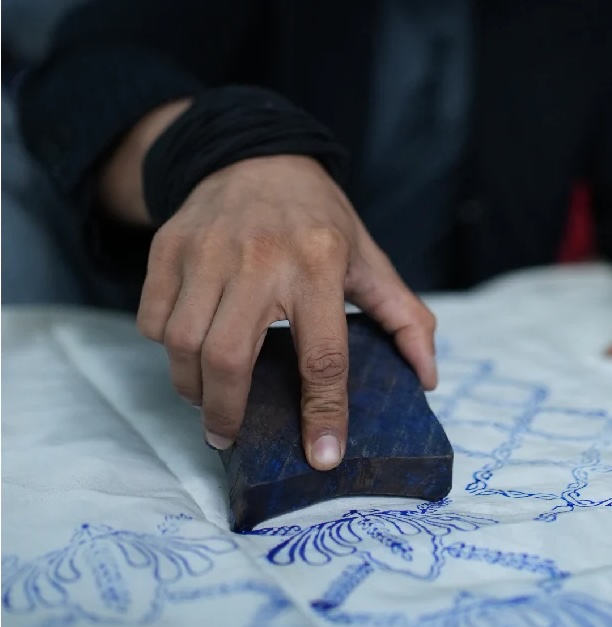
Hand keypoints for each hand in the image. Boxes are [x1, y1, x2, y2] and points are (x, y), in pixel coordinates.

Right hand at [136, 155, 437, 469]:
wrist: (254, 155)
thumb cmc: (319, 219)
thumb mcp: (370, 259)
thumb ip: (405, 318)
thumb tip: (428, 377)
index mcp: (320, 265)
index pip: (323, 356)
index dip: (324, 413)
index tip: (323, 456)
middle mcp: (258, 258)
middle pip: (229, 358)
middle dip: (227, 412)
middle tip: (228, 436)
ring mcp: (206, 251)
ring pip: (182, 344)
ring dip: (192, 386)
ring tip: (210, 400)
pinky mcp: (167, 248)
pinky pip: (153, 320)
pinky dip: (166, 349)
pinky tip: (189, 353)